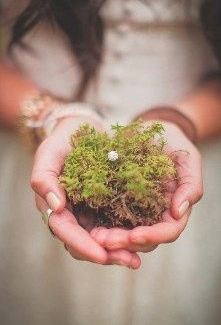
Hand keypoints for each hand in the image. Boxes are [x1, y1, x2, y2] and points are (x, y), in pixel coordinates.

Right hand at [31, 116, 140, 268]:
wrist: (82, 128)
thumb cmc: (63, 139)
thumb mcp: (50, 152)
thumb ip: (44, 178)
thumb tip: (56, 208)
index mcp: (55, 205)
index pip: (65, 231)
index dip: (82, 245)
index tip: (101, 254)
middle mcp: (72, 213)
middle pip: (84, 243)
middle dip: (106, 254)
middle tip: (129, 261)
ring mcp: (89, 212)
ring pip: (101, 240)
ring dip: (118, 251)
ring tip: (137, 258)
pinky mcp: (105, 206)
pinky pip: (115, 225)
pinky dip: (127, 235)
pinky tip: (143, 239)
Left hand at [90, 121, 202, 253]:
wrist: (148, 131)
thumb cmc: (171, 142)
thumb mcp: (186, 158)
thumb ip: (190, 184)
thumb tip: (178, 211)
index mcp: (173, 209)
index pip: (168, 231)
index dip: (152, 236)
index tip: (134, 235)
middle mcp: (155, 215)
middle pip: (143, 240)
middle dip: (124, 242)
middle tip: (103, 239)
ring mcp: (135, 211)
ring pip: (125, 235)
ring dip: (110, 240)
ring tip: (93, 237)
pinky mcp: (117, 203)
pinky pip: (109, 220)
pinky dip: (99, 226)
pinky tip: (87, 227)